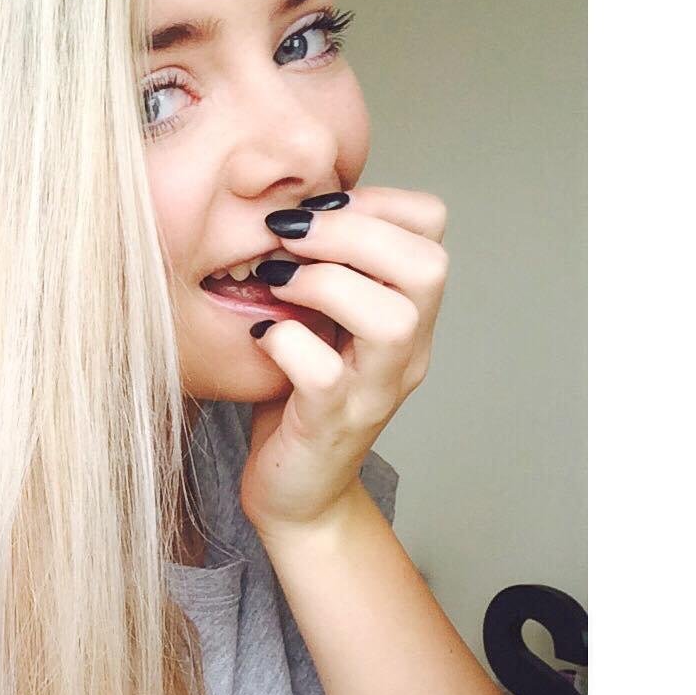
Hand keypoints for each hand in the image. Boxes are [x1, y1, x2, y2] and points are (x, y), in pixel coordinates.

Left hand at [238, 185, 447, 537]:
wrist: (296, 494)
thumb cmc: (299, 400)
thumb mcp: (319, 319)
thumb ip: (325, 268)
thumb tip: (293, 199)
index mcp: (408, 313)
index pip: (433, 228)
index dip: (376, 202)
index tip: (316, 211)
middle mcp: (407, 352)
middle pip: (426, 266)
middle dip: (350, 233)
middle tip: (287, 237)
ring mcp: (375, 391)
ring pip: (391, 319)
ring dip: (325, 284)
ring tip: (277, 282)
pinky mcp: (334, 425)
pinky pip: (325, 374)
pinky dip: (288, 343)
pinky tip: (263, 337)